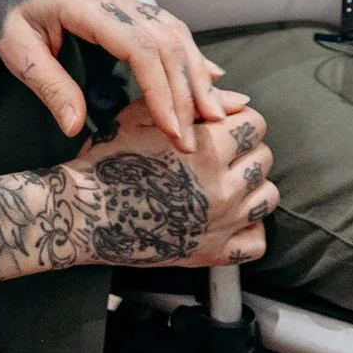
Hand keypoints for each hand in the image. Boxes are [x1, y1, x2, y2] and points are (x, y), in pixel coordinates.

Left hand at [0, 0, 227, 151]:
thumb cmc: (5, 12)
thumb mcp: (17, 51)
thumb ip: (49, 86)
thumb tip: (76, 128)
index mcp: (88, 5)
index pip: (140, 48)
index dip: (161, 90)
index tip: (172, 130)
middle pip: (167, 42)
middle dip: (187, 90)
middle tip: (198, 136)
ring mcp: (125, 0)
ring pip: (174, 34)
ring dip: (196, 74)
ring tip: (214, 115)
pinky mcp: (127, 8)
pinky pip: (167, 29)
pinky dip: (190, 56)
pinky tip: (210, 76)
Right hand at [66, 93, 273, 267]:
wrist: (85, 212)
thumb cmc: (110, 159)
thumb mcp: (143, 115)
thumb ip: (194, 102)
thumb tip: (239, 100)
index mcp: (207, 148)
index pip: (255, 124)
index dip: (237, 119)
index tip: (220, 126)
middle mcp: (222, 186)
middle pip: (263, 158)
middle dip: (245, 150)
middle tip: (218, 154)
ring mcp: (221, 223)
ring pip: (267, 197)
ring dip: (251, 186)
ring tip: (225, 182)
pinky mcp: (213, 253)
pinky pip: (257, 242)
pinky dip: (249, 228)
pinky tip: (229, 217)